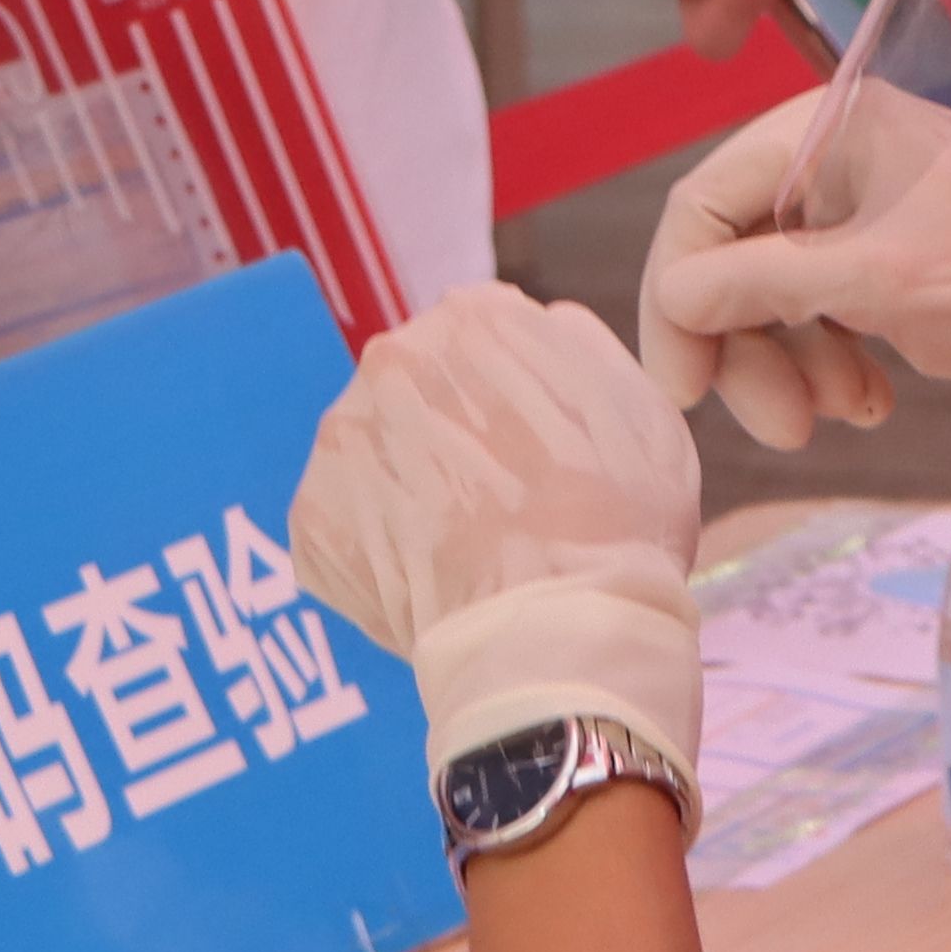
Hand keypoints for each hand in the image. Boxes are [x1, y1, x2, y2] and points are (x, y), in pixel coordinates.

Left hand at [292, 282, 705, 788]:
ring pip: (372, 450)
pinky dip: (374, 548)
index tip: (524, 445)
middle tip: (490, 499)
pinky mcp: (310, 515)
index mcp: (475, 317)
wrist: (559, 634)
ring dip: (403, 485)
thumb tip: (538, 327)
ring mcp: (342, 437)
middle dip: (444, 431)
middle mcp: (392, 358)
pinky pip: (341, 521)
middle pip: (415, 385)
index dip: (504, 394)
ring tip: (455, 546)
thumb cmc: (618, 520)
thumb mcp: (640, 407)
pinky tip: (422, 580)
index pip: (478, 337)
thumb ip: (578, 346)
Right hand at [639, 95, 950, 615]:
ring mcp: (864, 204)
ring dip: (795, 364)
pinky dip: (832, 358)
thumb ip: (760, 285)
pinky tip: (870, 400)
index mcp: (826, 127)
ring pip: (778, 292)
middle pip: (737, 256)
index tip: (685, 388)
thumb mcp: (873, 284)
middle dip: (750, 348)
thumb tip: (674, 295)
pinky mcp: (891, 250)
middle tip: (780, 427)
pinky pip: (825, 305)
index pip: (705, 205)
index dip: (679, 299)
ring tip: (843, 416)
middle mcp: (835, 155)